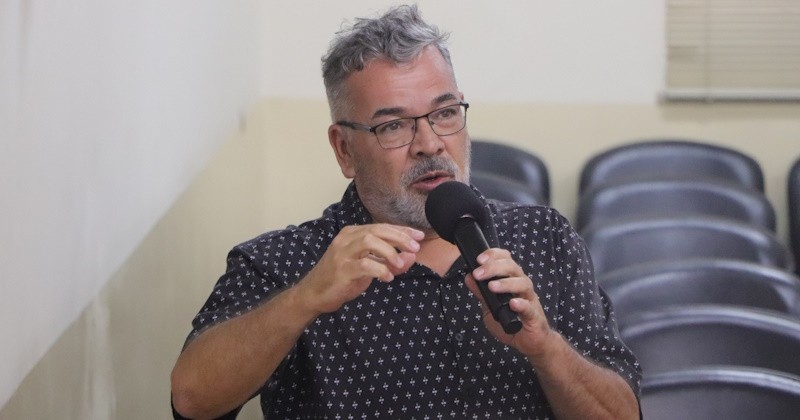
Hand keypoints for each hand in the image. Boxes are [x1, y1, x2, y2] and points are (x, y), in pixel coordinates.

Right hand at [297, 224, 422, 314]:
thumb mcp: (369, 268)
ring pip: (370, 241)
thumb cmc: (342, 279)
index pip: (381, 227)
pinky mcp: (341, 269)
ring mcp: (342, 253)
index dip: (402, 230)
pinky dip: (380, 269)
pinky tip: (387, 277)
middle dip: (400, 237)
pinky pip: (364, 264)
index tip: (418, 237)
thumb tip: (412, 256)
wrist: (314, 294)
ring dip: (389, 252)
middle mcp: (347, 239)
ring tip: (400, 264)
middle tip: (415, 247)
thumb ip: (390, 261)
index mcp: (353, 234)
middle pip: (377, 230)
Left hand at [464, 248, 555, 359]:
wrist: (530, 342)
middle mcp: (521, 285)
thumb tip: (469, 278)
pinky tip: (512, 303)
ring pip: (522, 283)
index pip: (505, 259)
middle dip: (494, 267)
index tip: (479, 259)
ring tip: (492, 286)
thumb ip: (481, 294)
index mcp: (511, 280)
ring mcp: (529, 299)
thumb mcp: (490, 308)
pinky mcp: (534, 315)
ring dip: (506, 283)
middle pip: (512, 267)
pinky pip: (529, 307)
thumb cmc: (511, 322)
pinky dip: (521, 303)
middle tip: (479, 273)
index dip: (494, 255)